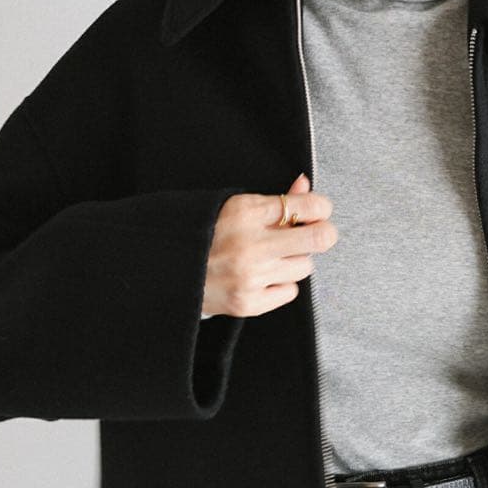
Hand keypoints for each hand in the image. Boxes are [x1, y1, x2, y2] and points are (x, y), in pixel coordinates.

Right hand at [200, 173, 336, 317]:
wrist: (164, 270)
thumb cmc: (203, 234)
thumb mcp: (234, 206)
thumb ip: (275, 199)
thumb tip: (304, 185)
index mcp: (245, 212)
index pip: (309, 206)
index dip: (320, 208)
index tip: (317, 212)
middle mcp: (250, 244)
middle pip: (319, 238)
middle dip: (323, 234)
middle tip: (314, 234)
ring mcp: (251, 276)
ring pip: (305, 266)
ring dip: (295, 260)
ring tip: (272, 257)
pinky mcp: (249, 303)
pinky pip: (290, 291)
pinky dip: (281, 284)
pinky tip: (262, 276)